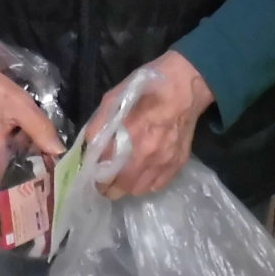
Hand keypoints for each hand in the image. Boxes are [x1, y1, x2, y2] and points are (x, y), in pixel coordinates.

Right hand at [0, 39, 64, 188]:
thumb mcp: (20, 105)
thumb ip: (41, 130)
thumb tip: (59, 152)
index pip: (15, 184)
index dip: (32, 178)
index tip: (47, 168)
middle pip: (5, 180)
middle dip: (23, 169)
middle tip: (39, 153)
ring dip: (11, 162)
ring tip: (24, 143)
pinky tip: (7, 137)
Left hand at [83, 51, 213, 198]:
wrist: (185, 85)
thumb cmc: (146, 88)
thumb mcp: (114, 97)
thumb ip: (100, 123)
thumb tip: (89, 146)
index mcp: (127, 135)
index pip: (103, 172)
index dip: (95, 177)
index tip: (93, 174)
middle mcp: (146, 154)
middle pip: (120, 188)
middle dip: (109, 186)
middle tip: (106, 178)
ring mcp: (163, 161)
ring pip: (138, 189)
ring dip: (127, 186)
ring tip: (125, 175)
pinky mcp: (177, 163)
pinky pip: (157, 185)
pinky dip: (147, 183)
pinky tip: (143, 171)